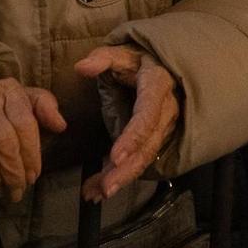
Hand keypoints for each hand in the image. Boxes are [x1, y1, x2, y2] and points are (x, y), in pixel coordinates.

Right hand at [0, 76, 66, 202]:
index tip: (34, 175)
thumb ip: (44, 106)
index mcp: (9, 91)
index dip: (32, 154)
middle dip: (14, 172)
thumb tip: (61, 126)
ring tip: (2, 192)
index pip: (25, 124)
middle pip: (5, 142)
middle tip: (18, 191)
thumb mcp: (21, 95)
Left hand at [74, 45, 182, 201]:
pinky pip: (139, 160)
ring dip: (121, 178)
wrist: (165, 68)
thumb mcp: (122, 53)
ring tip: (95, 194)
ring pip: (145, 158)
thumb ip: (102, 58)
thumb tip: (81, 67)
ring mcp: (163, 128)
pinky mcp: (155, 140)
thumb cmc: (138, 60)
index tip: (115, 157)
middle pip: (149, 145)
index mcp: (157, 86)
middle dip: (128, 169)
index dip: (133, 137)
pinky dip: (119, 176)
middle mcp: (166, 111)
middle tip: (106, 189)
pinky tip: (96, 189)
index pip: (147, 114)